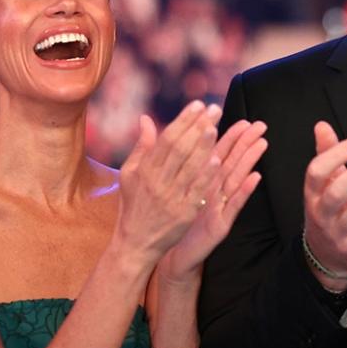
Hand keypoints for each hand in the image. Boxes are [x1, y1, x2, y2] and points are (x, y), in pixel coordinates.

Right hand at [117, 101, 222, 266]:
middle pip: (179, 149)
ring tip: (215, 126)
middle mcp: (157, 181)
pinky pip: (196, 191)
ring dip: (203, 146)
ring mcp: (170, 198)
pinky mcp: (183, 214)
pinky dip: (206, 176)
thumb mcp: (130, 175)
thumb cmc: (134, 205)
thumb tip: (146, 118)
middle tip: (214, 109)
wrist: (136, 243)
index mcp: (145, 170)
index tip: (198, 104)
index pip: (166, 139)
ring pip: (188, 167)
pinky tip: (216, 160)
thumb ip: (141, 146)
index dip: (183, 120)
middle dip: (197, 126)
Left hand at [159, 119, 267, 282]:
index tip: (243, 119)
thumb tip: (181, 141)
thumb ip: (180, 167)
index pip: (218, 154)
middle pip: (232, 162)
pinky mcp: (221, 224)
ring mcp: (220, 207)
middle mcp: (215, 192)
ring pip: (236, 179)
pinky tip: (256, 178)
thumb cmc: (177, 221)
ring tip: (262, 143)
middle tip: (260, 125)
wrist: (175, 253)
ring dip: (250, 161)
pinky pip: (234, 205)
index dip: (230, 136)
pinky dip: (245, 191)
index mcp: (203, 181)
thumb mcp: (179, 191)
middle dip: (246, 143)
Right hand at [302, 121, 346, 290]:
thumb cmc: (328, 210)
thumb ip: (325, 154)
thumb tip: (322, 125)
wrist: (326, 255)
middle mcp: (321, 213)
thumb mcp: (323, 184)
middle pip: (335, 193)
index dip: (335, 156)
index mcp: (312, 194)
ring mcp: (336, 233)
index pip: (316, 172)